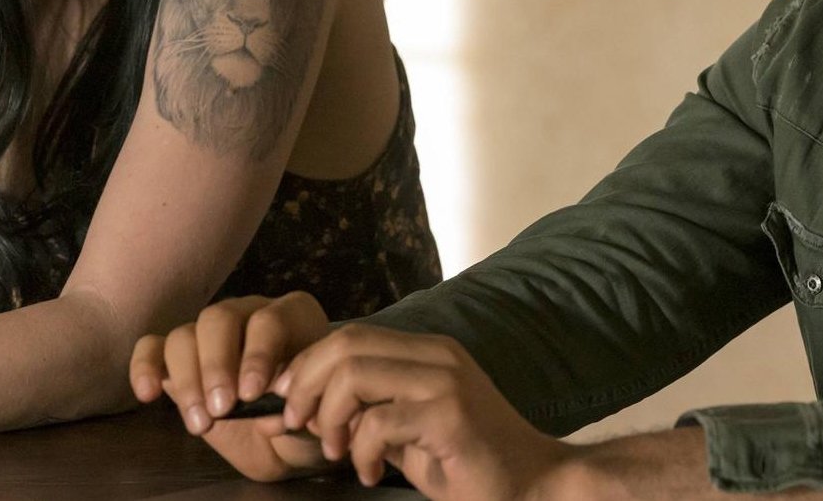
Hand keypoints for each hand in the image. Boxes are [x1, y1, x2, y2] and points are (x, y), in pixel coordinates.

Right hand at [129, 292, 332, 480]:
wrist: (284, 438)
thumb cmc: (304, 416)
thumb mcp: (312, 417)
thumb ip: (296, 410)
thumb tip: (269, 417)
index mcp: (292, 317)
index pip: (268, 321)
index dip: (257, 355)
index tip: (251, 394)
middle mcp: (248, 313)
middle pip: (218, 319)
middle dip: (216, 365)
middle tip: (221, 408)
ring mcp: (210, 334)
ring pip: (184, 335)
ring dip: (187, 379)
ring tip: (200, 423)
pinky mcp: (179, 358)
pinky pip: (153, 347)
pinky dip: (144, 366)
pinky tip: (148, 393)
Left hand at [272, 324, 575, 500]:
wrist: (533, 486)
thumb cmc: (467, 463)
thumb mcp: (407, 432)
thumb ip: (365, 414)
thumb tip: (300, 408)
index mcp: (428, 351)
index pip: (350, 336)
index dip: (307, 365)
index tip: (288, 403)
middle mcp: (437, 355)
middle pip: (345, 345)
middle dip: (306, 386)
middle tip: (298, 426)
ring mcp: (445, 382)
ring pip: (354, 375)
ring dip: (330, 418)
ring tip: (337, 453)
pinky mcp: (450, 415)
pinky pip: (378, 423)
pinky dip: (361, 451)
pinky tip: (373, 473)